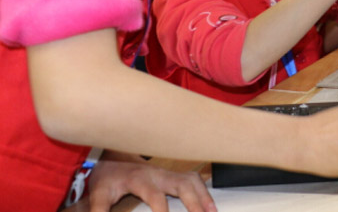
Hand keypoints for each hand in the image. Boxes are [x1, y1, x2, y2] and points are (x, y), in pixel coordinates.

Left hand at [87, 157, 212, 211]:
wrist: (112, 158)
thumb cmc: (107, 178)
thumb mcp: (98, 196)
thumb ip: (98, 211)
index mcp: (140, 179)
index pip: (155, 196)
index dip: (161, 210)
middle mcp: (158, 174)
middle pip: (182, 184)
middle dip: (194, 201)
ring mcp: (167, 173)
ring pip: (191, 180)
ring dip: (203, 195)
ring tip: (212, 211)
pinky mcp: (171, 175)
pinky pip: (192, 179)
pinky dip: (203, 190)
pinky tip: (209, 202)